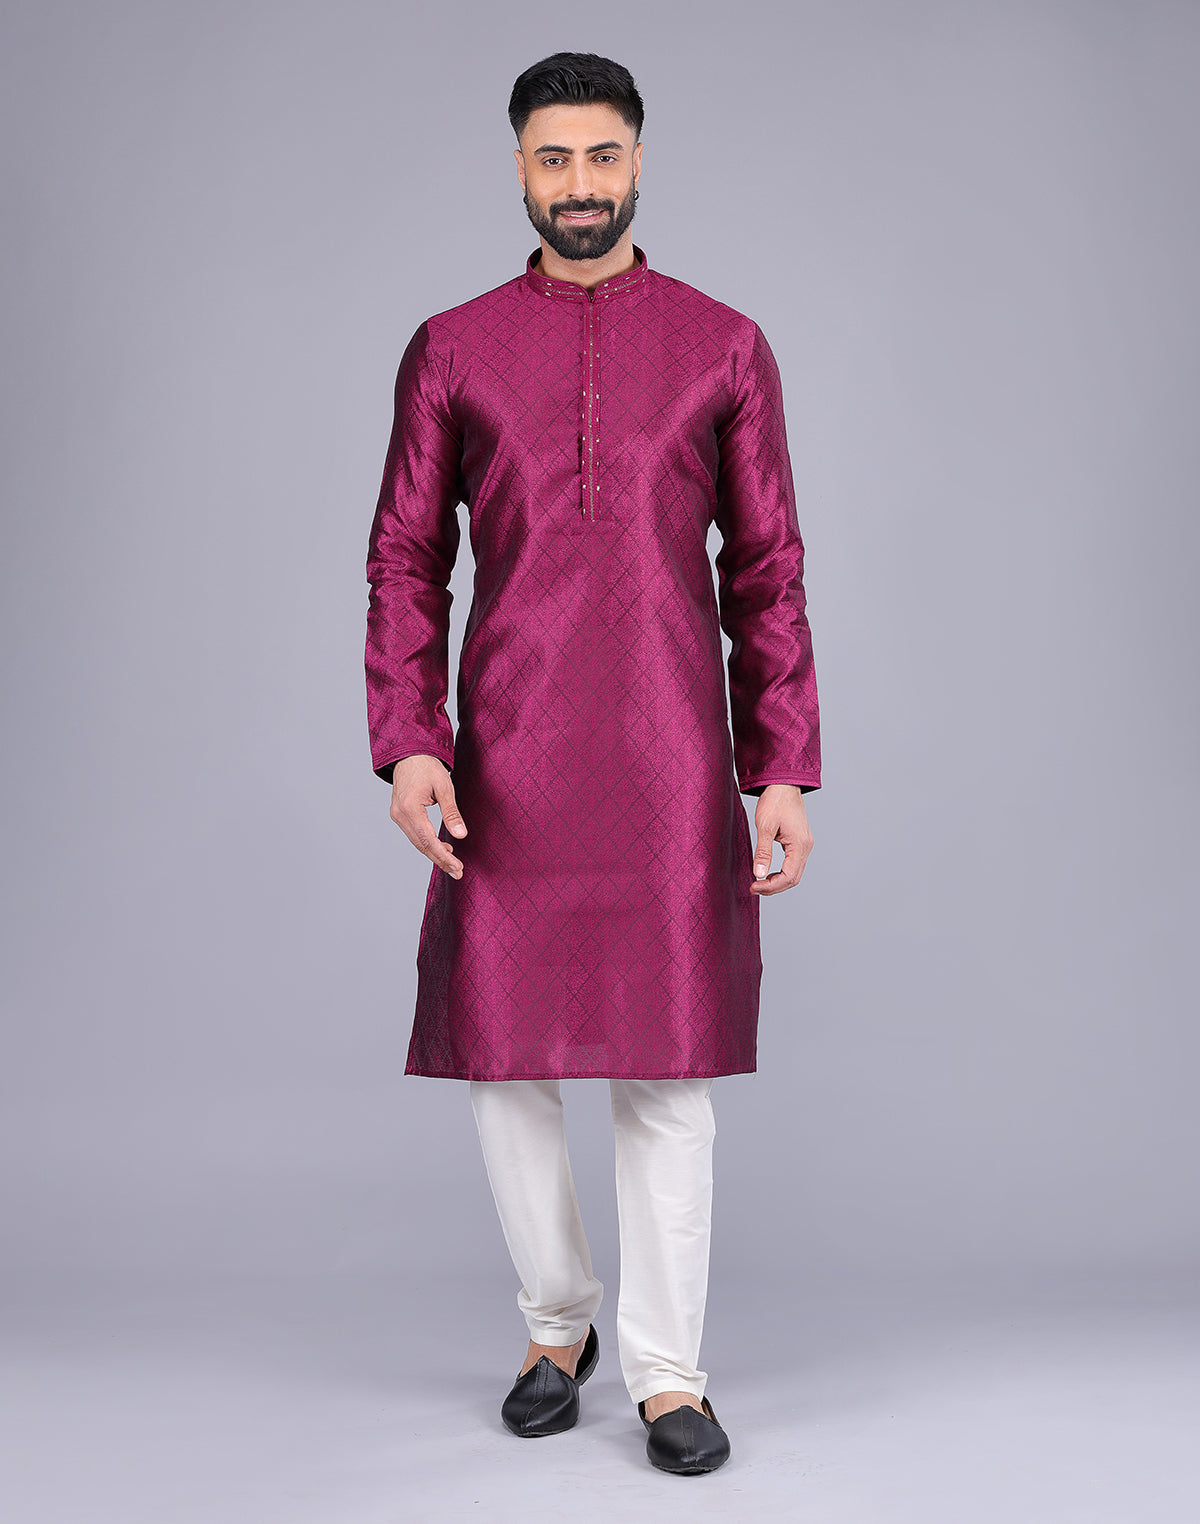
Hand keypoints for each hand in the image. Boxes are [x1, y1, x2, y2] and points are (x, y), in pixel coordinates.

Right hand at [389, 755, 467, 878]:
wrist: (410, 754)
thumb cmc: (428, 767)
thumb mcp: (445, 787)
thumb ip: (452, 813)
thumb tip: (461, 836)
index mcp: (410, 808)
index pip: (428, 839)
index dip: (443, 856)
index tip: (457, 867)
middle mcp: (400, 814)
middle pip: (421, 845)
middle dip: (440, 860)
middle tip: (458, 872)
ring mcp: (397, 815)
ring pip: (417, 842)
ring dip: (435, 853)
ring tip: (453, 864)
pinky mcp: (399, 814)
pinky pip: (414, 834)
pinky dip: (428, 843)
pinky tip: (443, 848)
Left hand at [750, 784, 812, 894]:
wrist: (783, 784)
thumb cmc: (775, 801)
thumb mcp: (765, 826)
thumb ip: (763, 852)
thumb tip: (759, 874)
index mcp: (800, 845)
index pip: (789, 876)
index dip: (771, 886)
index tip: (754, 886)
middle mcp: (806, 847)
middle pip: (793, 878)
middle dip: (774, 887)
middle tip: (754, 888)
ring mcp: (804, 845)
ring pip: (794, 873)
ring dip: (778, 881)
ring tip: (759, 883)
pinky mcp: (799, 842)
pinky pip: (793, 864)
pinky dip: (781, 872)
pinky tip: (768, 873)